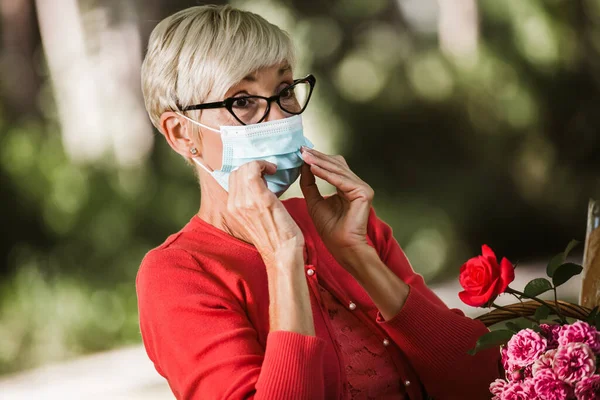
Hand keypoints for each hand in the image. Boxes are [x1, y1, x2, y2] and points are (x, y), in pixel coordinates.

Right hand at [226, 161, 304, 267]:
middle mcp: (234, 204)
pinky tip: (274, 170)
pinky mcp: (261, 198)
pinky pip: (254, 170)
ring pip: (244, 168)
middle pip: (237, 171)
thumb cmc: (274, 239)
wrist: (282, 254)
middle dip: (253, 167)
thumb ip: (250, 205)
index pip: (232, 179)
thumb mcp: (255, 220)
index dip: (246, 172)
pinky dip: (264, 165)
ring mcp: (246, 201)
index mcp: (232, 209)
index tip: (262, 174)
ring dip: (260, 164)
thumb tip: (258, 189)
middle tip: (268, 172)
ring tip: (271, 170)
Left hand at [299, 147, 373, 267]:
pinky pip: (341, 180)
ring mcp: (362, 188)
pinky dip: (326, 174)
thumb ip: (309, 183)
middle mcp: (356, 185)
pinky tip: (313, 168)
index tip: (301, 152)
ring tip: (304, 157)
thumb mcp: (314, 201)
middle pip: (337, 164)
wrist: (342, 247)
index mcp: (347, 187)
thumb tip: (304, 165)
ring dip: (320, 162)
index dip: (318, 158)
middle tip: (302, 150)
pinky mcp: (364, 193)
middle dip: (318, 157)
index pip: (333, 167)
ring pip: (338, 170)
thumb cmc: (330, 229)